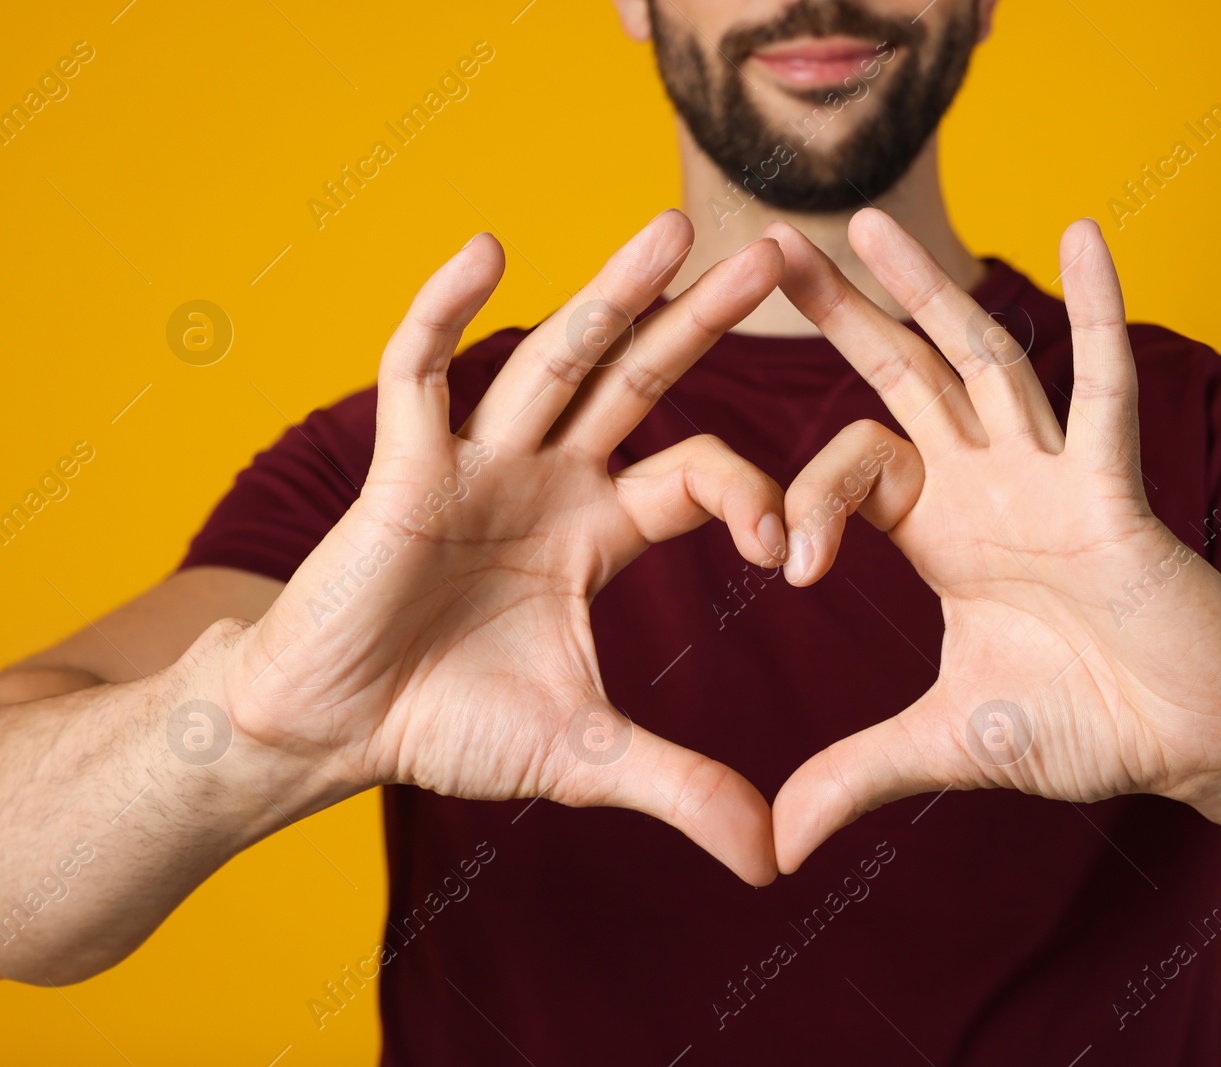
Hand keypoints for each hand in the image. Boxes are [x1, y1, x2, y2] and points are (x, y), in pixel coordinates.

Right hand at [228, 213, 786, 884]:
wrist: (331, 731)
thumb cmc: (448, 727)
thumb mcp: (586, 760)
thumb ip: (681, 788)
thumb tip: (775, 862)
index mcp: (598, 529)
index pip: (696, 471)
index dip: (752, 490)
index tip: (790, 544)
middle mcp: (547, 479)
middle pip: (640, 380)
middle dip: (704, 320)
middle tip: (775, 252)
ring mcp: (476, 464)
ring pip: (553, 359)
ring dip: (611, 293)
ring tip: (671, 226)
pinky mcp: (401, 468)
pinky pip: (422, 373)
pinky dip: (448, 312)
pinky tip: (490, 249)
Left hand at [765, 210, 1220, 871]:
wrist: (1192, 742)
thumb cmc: (1085, 727)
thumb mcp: (945, 745)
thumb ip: (856, 774)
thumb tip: (771, 846)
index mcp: (941, 531)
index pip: (852, 466)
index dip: (804, 499)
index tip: (784, 568)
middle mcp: (988, 485)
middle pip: (900, 377)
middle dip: (840, 316)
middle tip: (768, 247)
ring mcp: (1050, 476)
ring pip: (981, 360)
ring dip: (928, 290)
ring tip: (865, 221)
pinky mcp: (1115, 488)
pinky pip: (1104, 389)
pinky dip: (1099, 310)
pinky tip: (1083, 231)